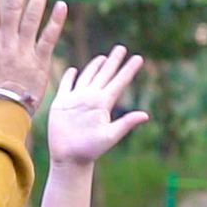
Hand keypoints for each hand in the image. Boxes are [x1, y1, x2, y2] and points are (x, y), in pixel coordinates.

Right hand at [47, 47, 148, 166]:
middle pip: (105, 75)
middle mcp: (91, 99)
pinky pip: (66, 86)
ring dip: (95, 66)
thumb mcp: (110, 136)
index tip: (139, 58)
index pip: (119, 82)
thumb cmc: (90, 150)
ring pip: (87, 77)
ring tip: (103, 57)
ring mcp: (76, 100)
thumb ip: (126, 124)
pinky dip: (69, 77)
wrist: (69, 158)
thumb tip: (145, 116)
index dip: (128, 70)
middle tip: (122, 47)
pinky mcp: (61, 104)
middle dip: (113, 61)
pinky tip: (74, 70)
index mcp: (103, 104)